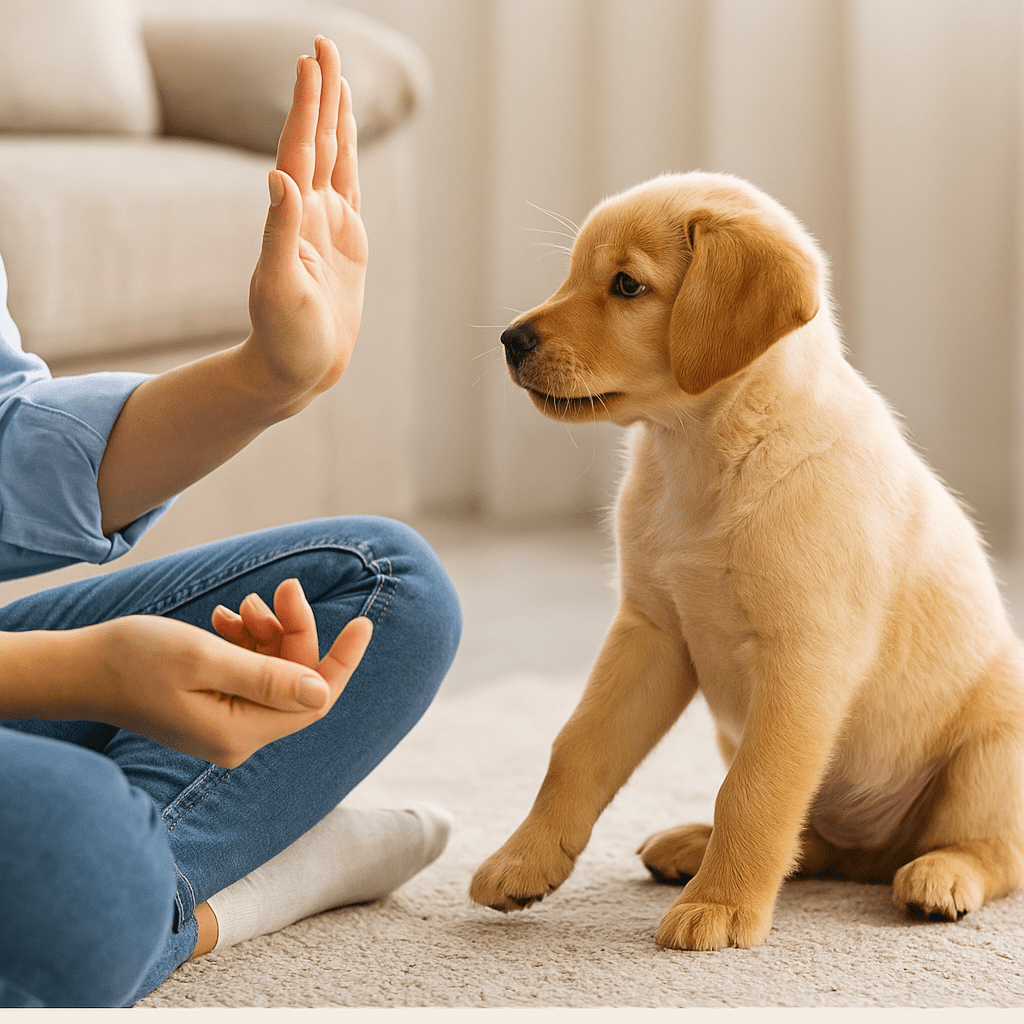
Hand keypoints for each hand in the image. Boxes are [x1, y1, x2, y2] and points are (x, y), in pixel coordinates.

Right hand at [89, 601, 371, 768]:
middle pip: (295, 679)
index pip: (317, 700)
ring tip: (240, 605)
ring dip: (267, 632)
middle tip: (280, 588)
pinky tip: (225, 618)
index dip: (343, 660)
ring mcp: (226, 724)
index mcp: (240, 733)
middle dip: (293, 630)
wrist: (79, 668)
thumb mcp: (205, 658)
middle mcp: (238, 737)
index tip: (365, 621)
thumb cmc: (134, 658)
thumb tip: (324, 692)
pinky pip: (249, 671)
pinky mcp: (213, 707)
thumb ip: (267, 676)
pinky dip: (246, 641)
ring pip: (274, 670)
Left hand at [245, 35, 367, 413]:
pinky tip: (348, 143)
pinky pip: (350, 191)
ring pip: (335, 160)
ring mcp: (328, 228)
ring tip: (337, 79)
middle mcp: (309, 214)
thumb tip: (280, 176)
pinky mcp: (347, 246)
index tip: (312, 59)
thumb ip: (279, 230)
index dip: (307, 104)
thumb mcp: (278, 286)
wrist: (296, 370)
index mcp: (295, 218)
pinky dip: (350, 160)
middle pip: (318, 141)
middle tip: (323, 43)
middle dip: (321, 93)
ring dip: (335, 119)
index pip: (302, 148)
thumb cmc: (283, 337)